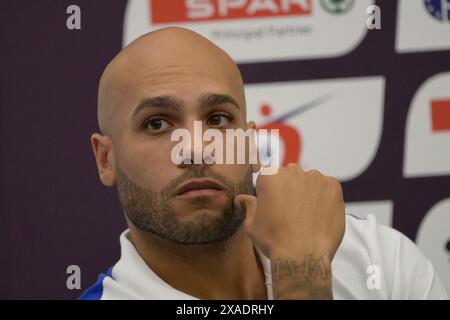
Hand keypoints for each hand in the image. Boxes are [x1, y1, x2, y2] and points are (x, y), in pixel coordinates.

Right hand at [234, 164, 344, 298]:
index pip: (270, 177)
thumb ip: (248, 206)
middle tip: (291, 213)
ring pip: (310, 181)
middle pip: (290, 176)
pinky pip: (328, 187)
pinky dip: (325, 198)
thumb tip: (240, 198)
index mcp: (269, 177)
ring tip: (307, 217)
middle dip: (290, 190)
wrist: (303, 257)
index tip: (276, 208)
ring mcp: (314, 177)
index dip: (272, 193)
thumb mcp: (252, 225)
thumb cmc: (274, 242)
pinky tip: (319, 215)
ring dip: (308, 193)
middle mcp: (292, 172)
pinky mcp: (333, 186)